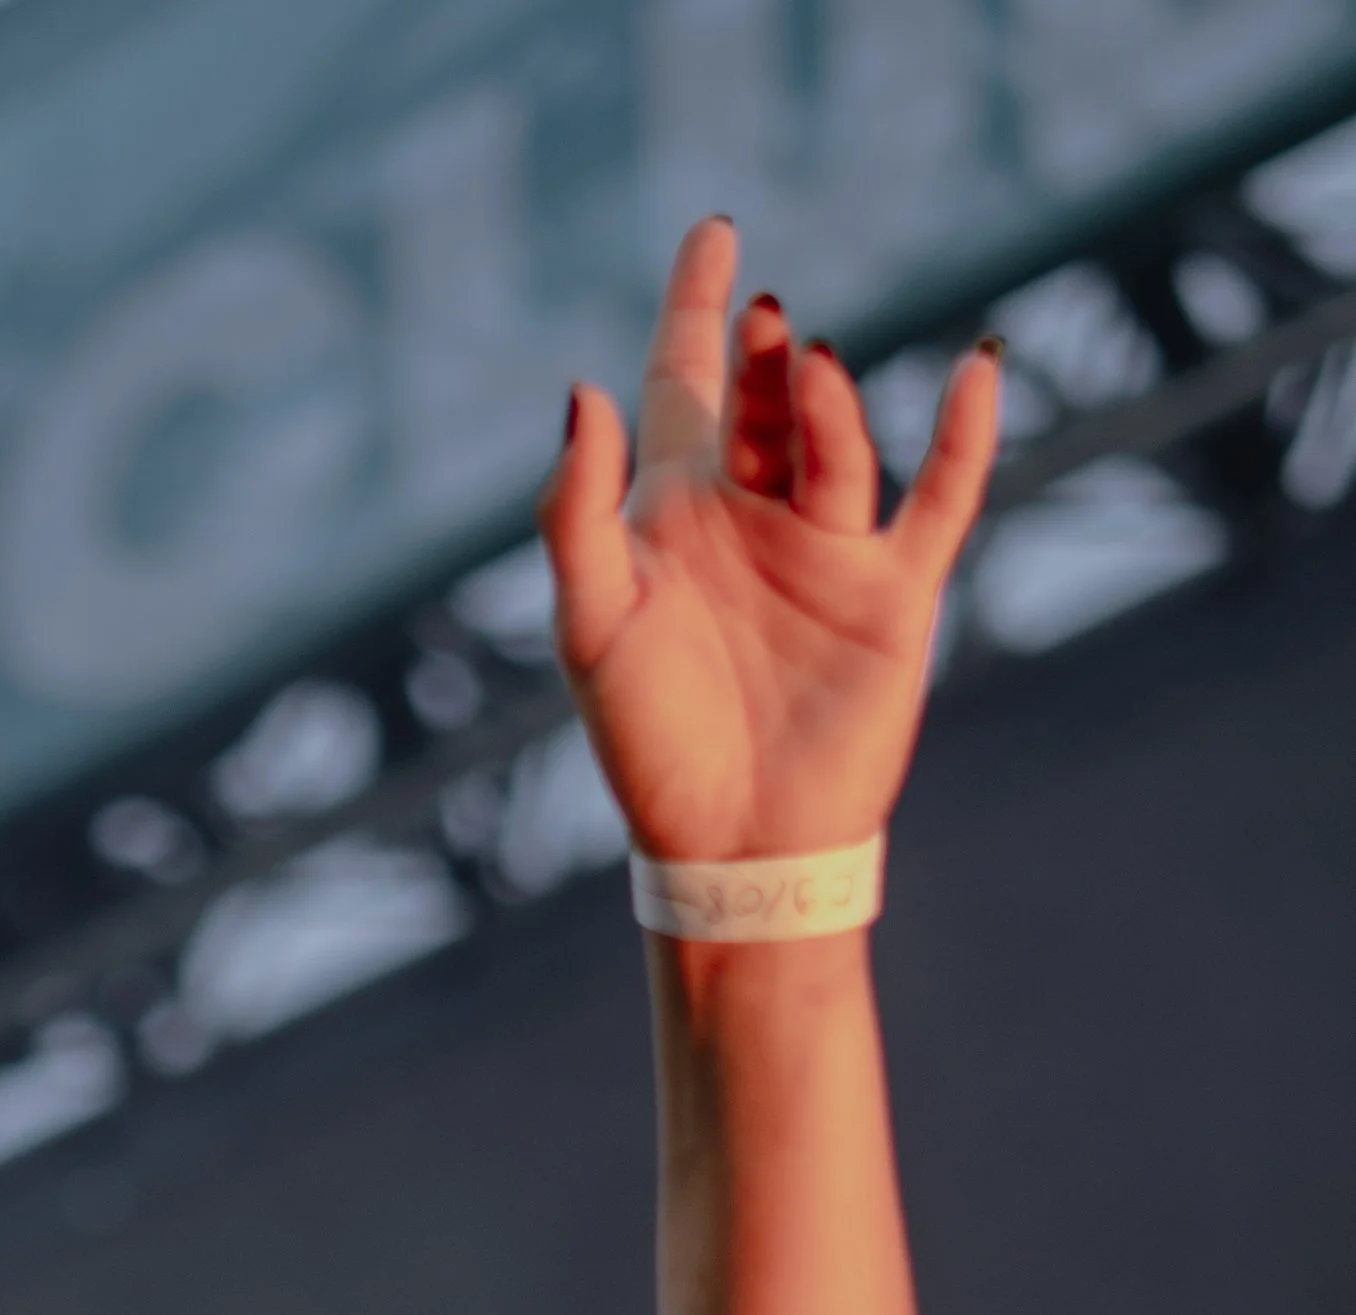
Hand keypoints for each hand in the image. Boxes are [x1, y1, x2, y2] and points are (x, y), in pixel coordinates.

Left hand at [540, 217, 998, 864]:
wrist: (730, 845)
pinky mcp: (893, 596)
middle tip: (764, 314)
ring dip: (827, 402)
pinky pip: (943, 499)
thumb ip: (575, 511)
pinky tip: (976, 368)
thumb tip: (582, 388)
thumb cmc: (647, 743)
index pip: (684, 382)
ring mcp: (829, 553)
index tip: (717, 233)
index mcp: (675, 517)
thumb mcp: (589, 624)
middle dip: (762, 355)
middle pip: (763, 403)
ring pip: (839, 444)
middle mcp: (754, 520)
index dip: (696, 306)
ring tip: (809, 367)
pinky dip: (966, 436)